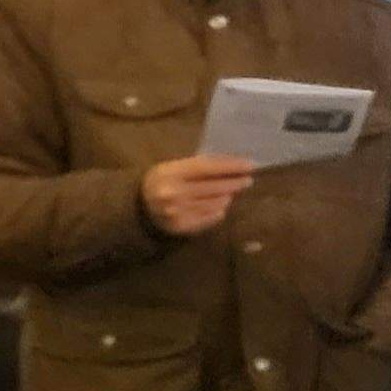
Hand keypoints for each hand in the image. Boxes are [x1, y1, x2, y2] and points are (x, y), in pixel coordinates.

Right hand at [139, 154, 258, 236]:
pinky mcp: (183, 226)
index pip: (207, 168)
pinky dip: (219, 210)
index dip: (231, 166)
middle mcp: (174, 193)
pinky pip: (211, 217)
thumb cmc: (163, 181)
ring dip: (227, 197)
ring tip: (230, 192)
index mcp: (170, 173)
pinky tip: (219, 205)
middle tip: (247, 180)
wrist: (139, 207)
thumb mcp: (174, 167)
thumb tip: (234, 164)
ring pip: (216, 204)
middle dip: (235, 183)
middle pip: (214, 187)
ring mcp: (178, 212)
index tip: (250, 165)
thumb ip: (200, 165)